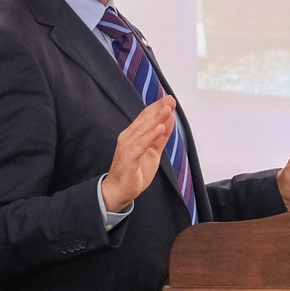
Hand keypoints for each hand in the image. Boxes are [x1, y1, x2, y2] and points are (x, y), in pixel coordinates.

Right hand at [102, 96, 175, 211]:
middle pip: (144, 120)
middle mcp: (129, 137)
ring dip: (156, 118)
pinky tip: (160, 128)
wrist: (119, 191)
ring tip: (167, 109)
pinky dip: (150, 135)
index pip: (146, 117)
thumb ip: (160, 137)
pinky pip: (141, 144)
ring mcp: (127, 146)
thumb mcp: (153, 152)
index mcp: (134, 135)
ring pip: (143, 129)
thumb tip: (168, 120)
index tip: (170, 99)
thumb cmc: (134, 172)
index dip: (157, 107)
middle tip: (170, 99)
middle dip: (158, 109)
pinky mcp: (128, 157)